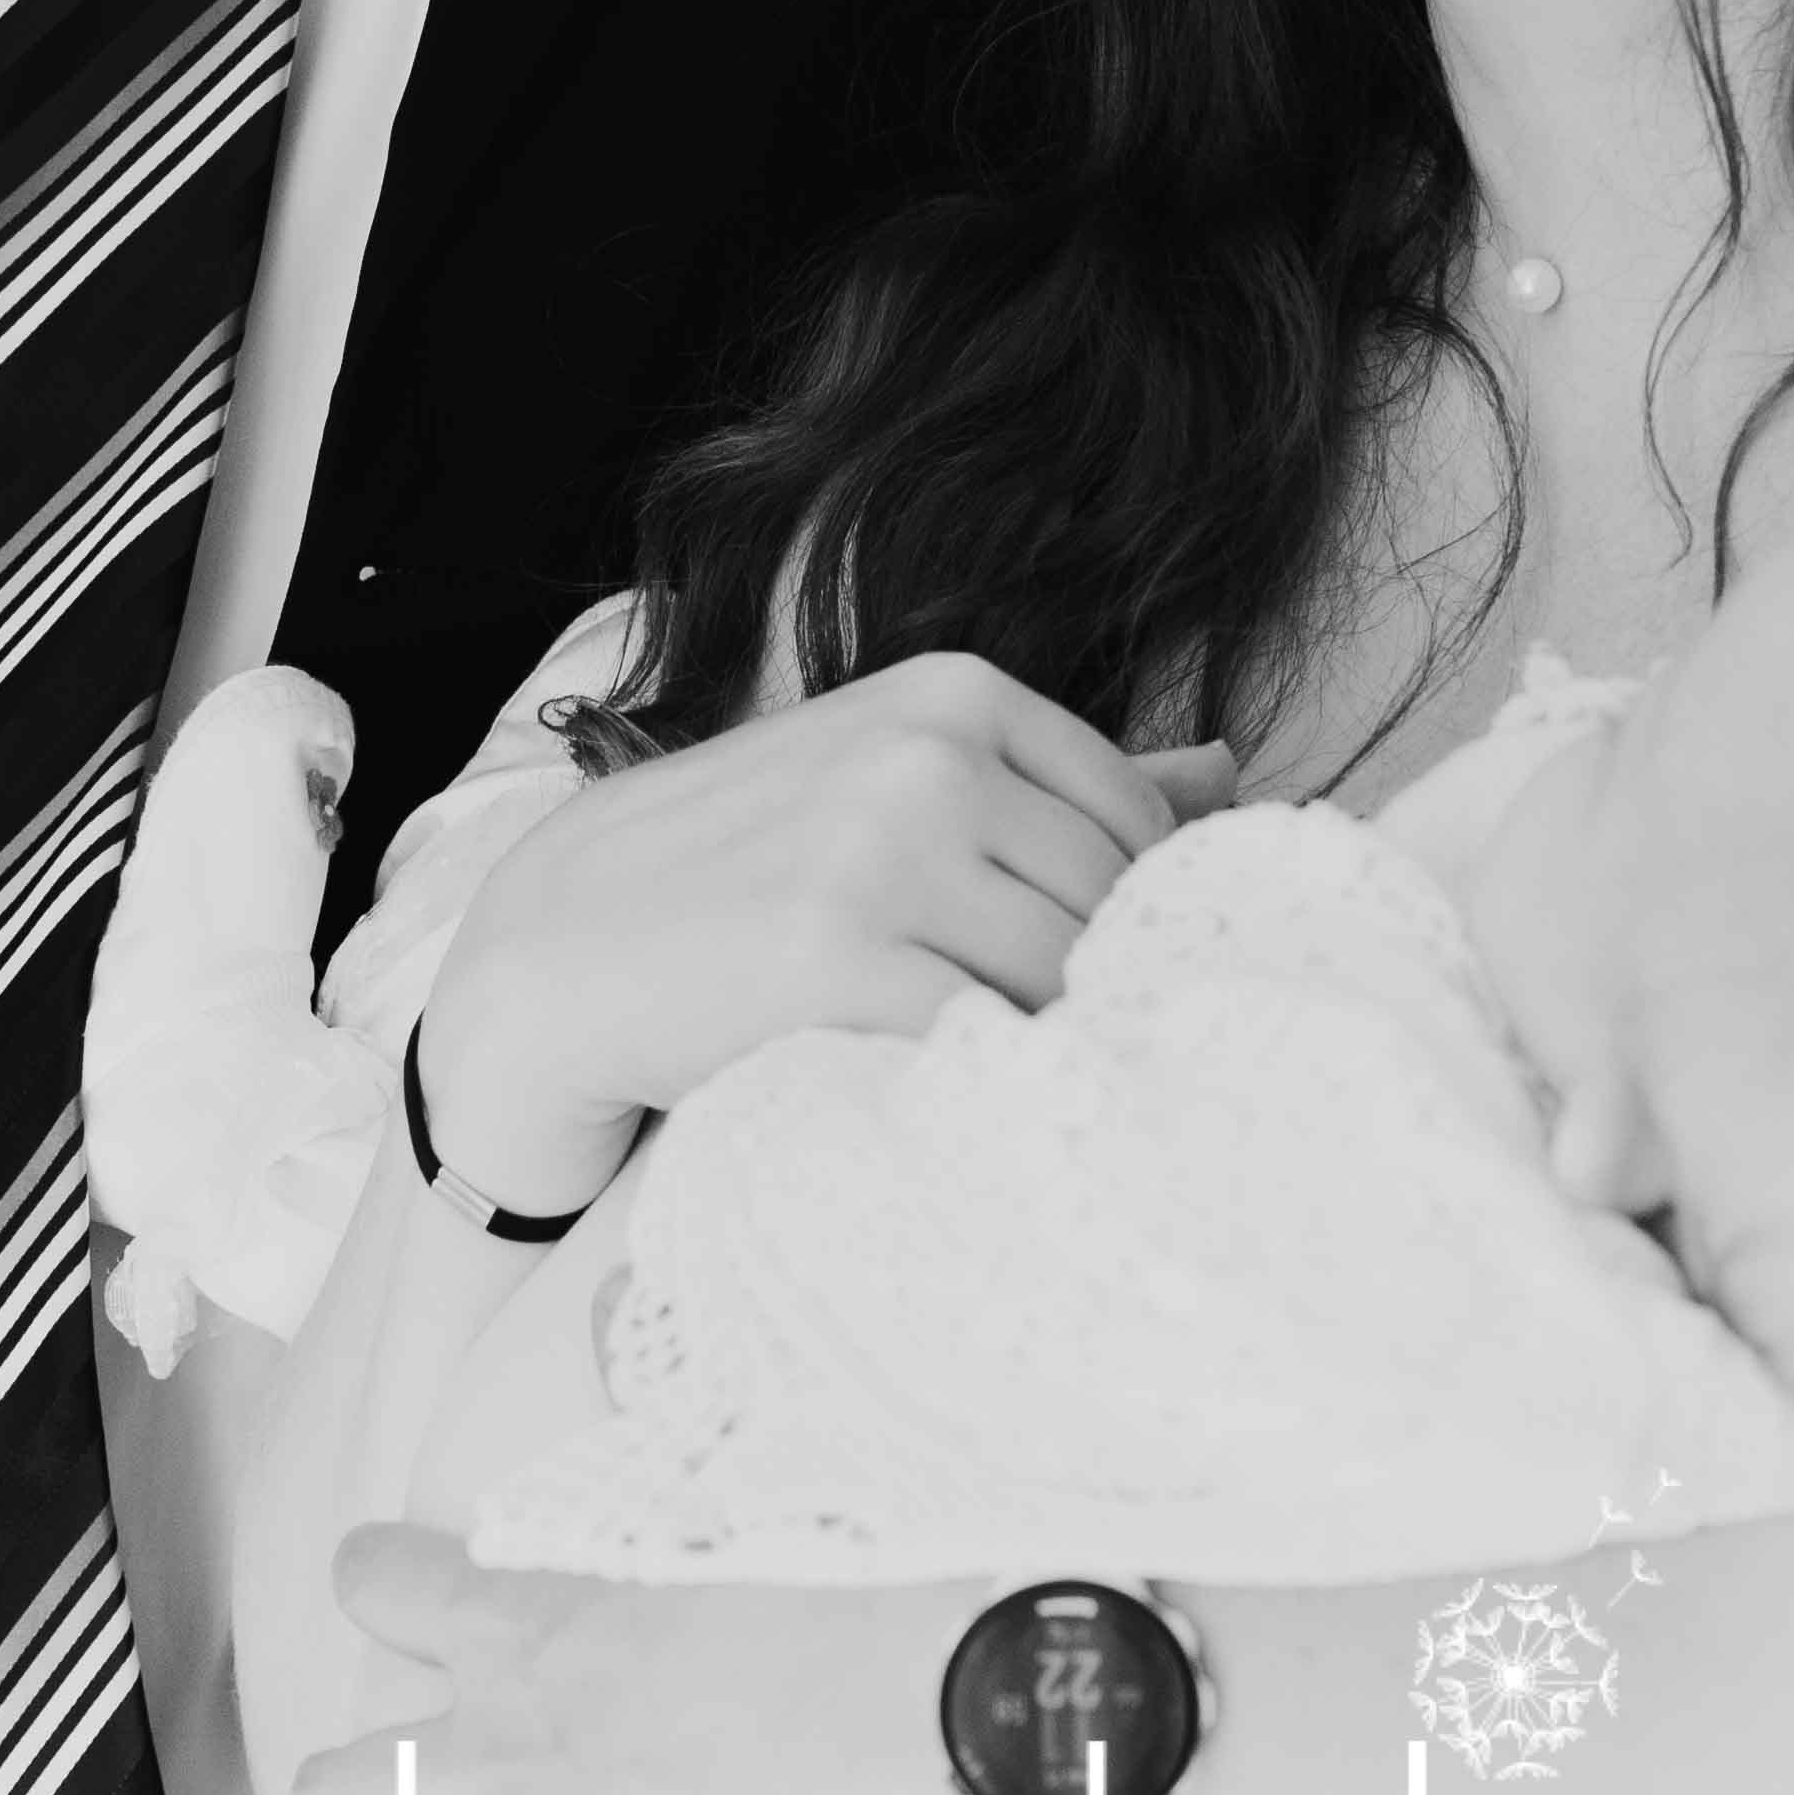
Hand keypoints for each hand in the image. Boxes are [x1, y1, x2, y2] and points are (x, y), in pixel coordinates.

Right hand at [412, 650, 1231, 1210]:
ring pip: (1064, 974)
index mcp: (956, 694)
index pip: (1138, 819)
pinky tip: (964, 1100)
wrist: (566, 944)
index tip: (1085, 974)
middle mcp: (928, 757)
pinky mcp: (838, 959)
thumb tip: (1227, 771)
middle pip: (1109, 901)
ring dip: (1056, 1038)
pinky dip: (994, 1080)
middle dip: (1100, 984)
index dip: (1131, 915)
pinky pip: (984, 1036)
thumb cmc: (752, 866)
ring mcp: (882, 853)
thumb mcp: (898, 775)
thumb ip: (1061, 777)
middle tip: (1053, 1045)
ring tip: (1013, 1076)